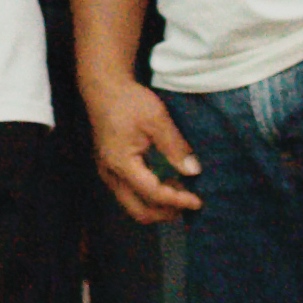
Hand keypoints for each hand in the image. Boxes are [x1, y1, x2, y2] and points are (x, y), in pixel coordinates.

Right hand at [84, 76, 202, 222]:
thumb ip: (175, 147)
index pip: (153, 193)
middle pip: (139, 211)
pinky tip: (167, 183)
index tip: (198, 200)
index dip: (177, 200)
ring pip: (134, 205)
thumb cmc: (129, 102)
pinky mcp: (110, 170)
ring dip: (158, 206)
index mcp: (121, 163)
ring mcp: (108, 173)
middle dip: (166, 213)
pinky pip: (130, 194)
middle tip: (189, 204)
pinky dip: (150, 196)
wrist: (104, 90)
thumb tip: (193, 171)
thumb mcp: (157, 119)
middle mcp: (111, 174)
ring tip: (181, 193)